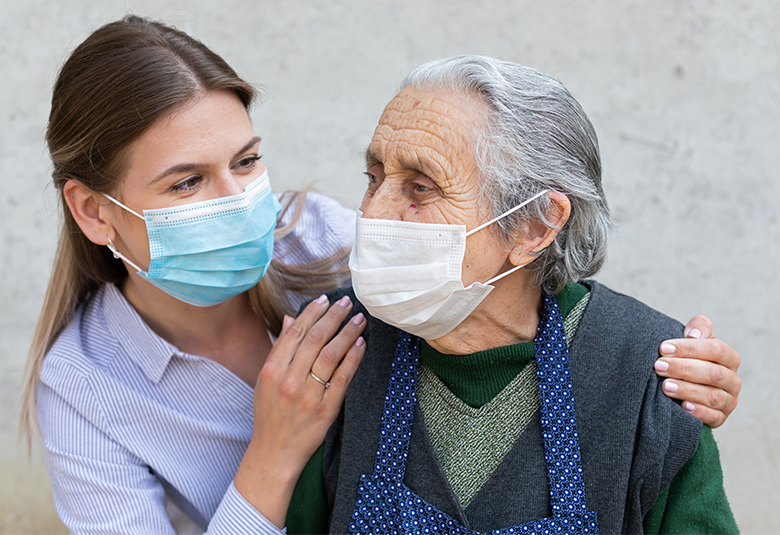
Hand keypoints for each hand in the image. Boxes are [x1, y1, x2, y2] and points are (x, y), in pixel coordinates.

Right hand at [234, 294, 365, 526]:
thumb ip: (278, 349)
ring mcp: (308, 395)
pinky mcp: (325, 409)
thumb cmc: (270, 414)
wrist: (274, 453)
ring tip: (359, 319)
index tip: (325, 299)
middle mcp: (289, 380)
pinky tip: (361, 344)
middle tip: (348, 303)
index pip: (294, 332)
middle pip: (314, 339)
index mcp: (271, 370)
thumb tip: (288, 319)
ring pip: (330, 355)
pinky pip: (342, 378)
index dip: (312, 312)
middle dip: (333, 317)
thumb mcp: (265, 380)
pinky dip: (353, 358)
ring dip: (347, 333)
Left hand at [654, 315, 740, 427]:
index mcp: (729, 358)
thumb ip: (698, 328)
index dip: (689, 348)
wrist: (685, 385)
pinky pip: (713, 417)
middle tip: (659, 366)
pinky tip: (682, 406)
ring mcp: (728, 401)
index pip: (715, 350)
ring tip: (665, 386)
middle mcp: (732, 380)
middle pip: (713, 373)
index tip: (663, 348)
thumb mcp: (694, 340)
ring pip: (712, 396)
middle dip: (683, 368)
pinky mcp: (720, 418)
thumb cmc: (689, 358)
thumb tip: (693, 333)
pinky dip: (698, 411)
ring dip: (687, 390)